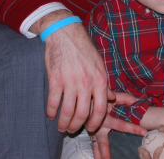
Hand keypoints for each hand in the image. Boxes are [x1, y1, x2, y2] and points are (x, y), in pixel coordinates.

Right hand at [32, 10, 108, 132]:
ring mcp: (70, 82)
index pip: (100, 109)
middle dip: (77, 126)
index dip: (96, 122)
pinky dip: (51, 113)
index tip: (91, 128)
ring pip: (67, 112)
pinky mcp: (55, 80)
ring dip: (63, 123)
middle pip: (83, 114)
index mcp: (100, 79)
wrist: (66, 34)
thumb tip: (112, 98)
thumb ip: (104, 83)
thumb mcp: (99, 64)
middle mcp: (86, 82)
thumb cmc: (84, 49)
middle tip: (72, 130)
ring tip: (61, 127)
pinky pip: (53, 103)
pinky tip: (51, 115)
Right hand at [89, 91, 147, 158]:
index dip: (133, 128)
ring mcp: (93, 132)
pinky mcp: (91, 134)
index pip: (121, 125)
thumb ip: (124, 98)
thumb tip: (136, 101)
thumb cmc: (100, 96)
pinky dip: (96, 153)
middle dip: (106, 153)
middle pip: (103, 143)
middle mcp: (99, 127)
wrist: (83, 99)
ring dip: (100, 155)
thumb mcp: (111, 95)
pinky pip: (93, 146)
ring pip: (97, 146)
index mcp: (106, 117)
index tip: (144, 132)